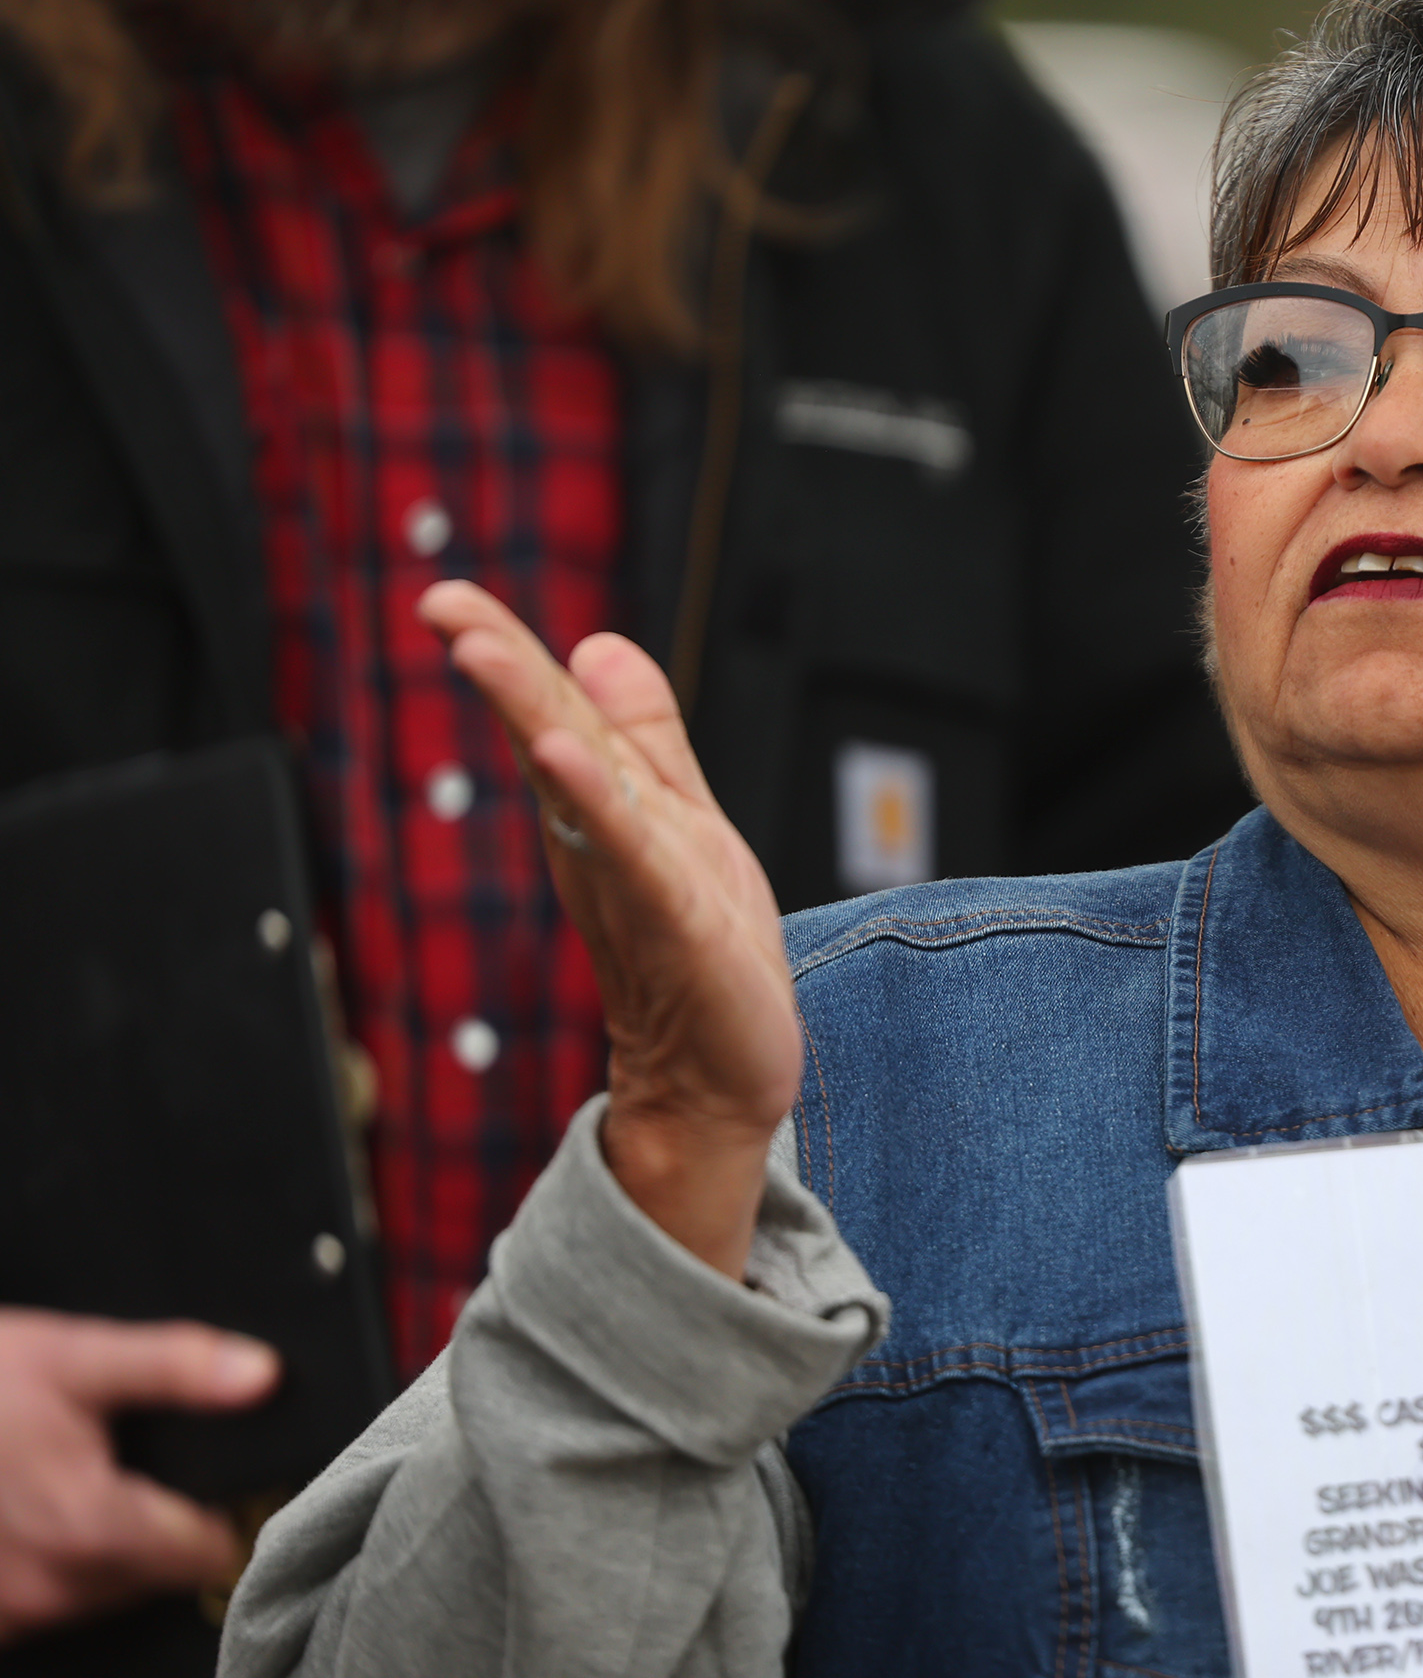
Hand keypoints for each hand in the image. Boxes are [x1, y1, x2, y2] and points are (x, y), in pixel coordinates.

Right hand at [0, 1310, 276, 1641]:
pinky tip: (22, 1520)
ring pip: (94, 1596)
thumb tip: (262, 1375)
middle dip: (156, 1530)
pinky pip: (36, 1607)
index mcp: (90, 1528)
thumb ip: (175, 1369)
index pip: (207, 1555)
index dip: (223, 1515)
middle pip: (153, 1578)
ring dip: (96, 1553)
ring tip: (63, 1486)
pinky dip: (43, 1568)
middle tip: (125, 1472)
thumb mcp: (70, 1358)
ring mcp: (3, 1613)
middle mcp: (46, 1589)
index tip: (218, 1488)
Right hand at [418, 581, 801, 1276]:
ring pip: (578, 790)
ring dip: (532, 719)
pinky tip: (564, 757)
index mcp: (601, 813)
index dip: (507, 653)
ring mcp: (630, 884)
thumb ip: (645, 738)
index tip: (448, 600)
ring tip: (488, 658)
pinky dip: (598, 808)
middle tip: (446, 610)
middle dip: (503, 670)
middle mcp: (599, 845)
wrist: (721, 1077)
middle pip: (549, 740)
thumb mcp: (682, 820)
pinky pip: (631, 858)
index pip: (552, 716)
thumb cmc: (702, 952)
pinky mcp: (674, 926)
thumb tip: (598, 643)